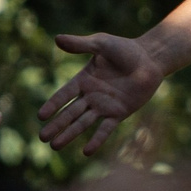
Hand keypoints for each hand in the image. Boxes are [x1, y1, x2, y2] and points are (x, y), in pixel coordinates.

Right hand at [41, 32, 164, 152]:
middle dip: (56, 125)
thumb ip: (80, 44)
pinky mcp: (119, 113)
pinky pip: (105, 129)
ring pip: (83, 123)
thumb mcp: (101, 44)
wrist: (150, 59)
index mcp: (83, 80)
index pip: (63, 95)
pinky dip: (96, 140)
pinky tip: (86, 151)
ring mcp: (104, 106)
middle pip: (69, 113)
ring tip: (55, 146)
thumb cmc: (125, 49)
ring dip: (70, 134)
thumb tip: (57, 38)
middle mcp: (91, 96)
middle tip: (42, 138)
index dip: (52, 105)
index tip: (40, 116)